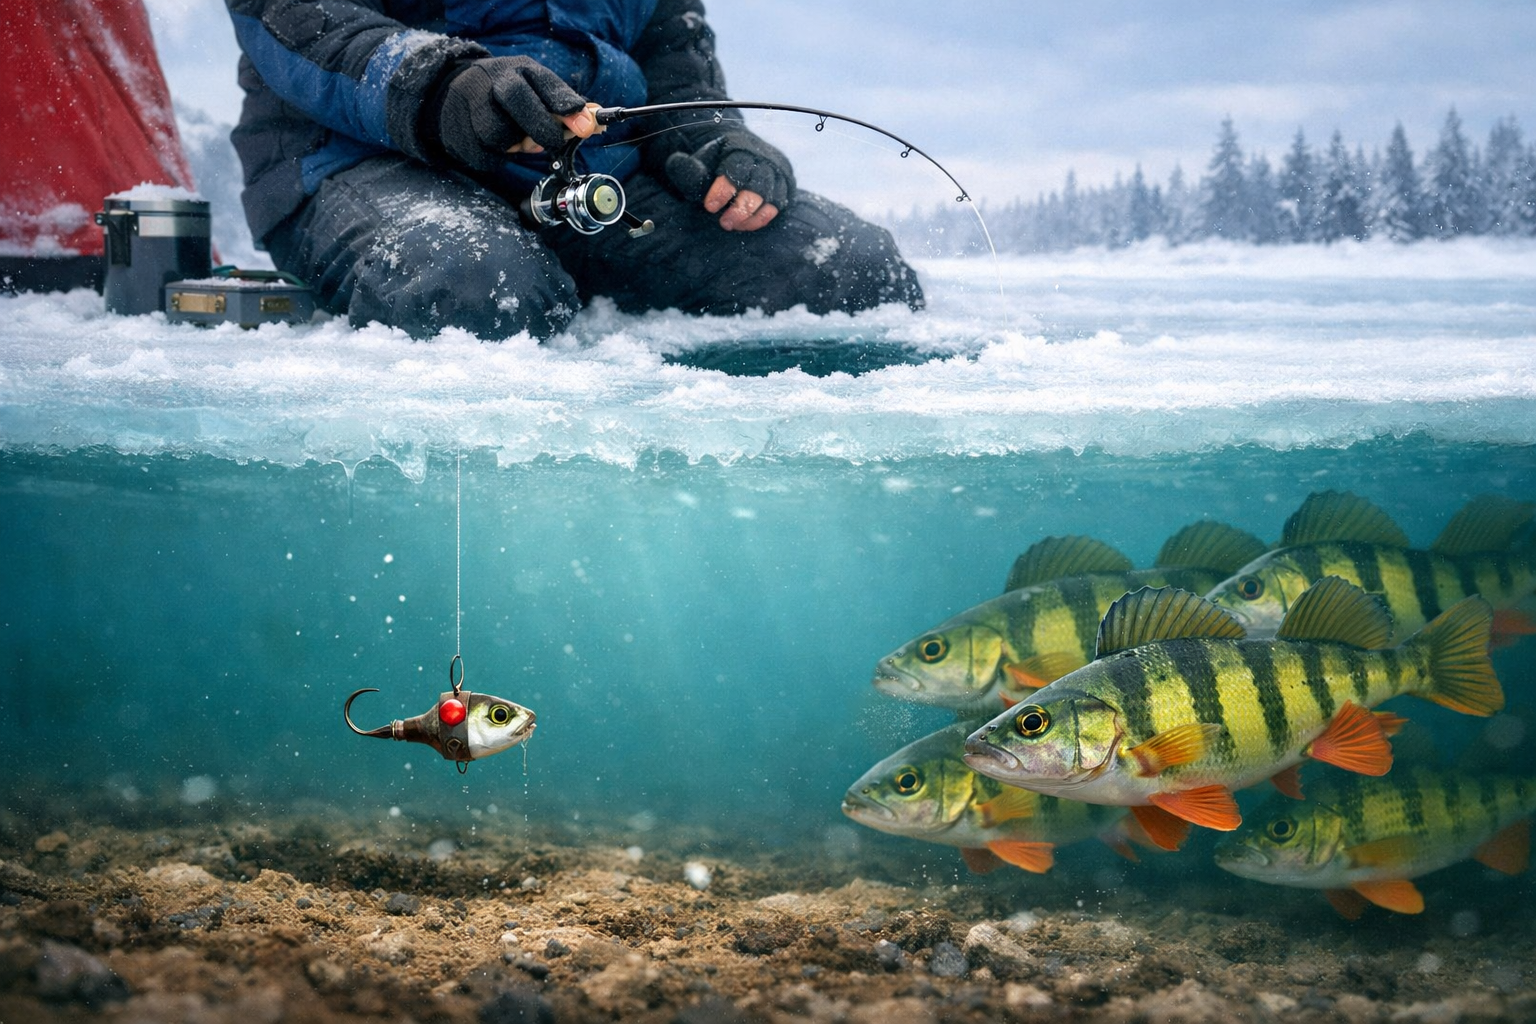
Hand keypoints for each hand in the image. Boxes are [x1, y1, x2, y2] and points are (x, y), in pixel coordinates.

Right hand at [434, 56, 589, 169]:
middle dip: (542, 127)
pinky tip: (497, 144)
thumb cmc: (506, 95)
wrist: (453, 95)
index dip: (566, 104)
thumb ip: (563, 106)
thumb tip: (597, 123)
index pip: (544, 82)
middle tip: (553, 142)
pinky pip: (489, 154)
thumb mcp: (533, 89)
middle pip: (519, 101)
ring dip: (517, 144)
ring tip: (516, 137)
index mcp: (518, 69)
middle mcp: (493, 82)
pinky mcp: (462, 133)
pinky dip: (499, 155)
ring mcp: (472, 106)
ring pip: (503, 134)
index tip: (587, 125)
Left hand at [664, 131, 794, 231]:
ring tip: (733, 225)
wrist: (742, 156)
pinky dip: (761, 219)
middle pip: (757, 187)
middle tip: (724, 223)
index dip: (724, 190)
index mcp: (740, 147)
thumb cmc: (715, 164)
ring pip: (770, 199)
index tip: (709, 207)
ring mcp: (777, 173)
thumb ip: (687, 167)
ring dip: (751, 217)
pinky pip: (777, 207)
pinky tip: (745, 225)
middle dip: (740, 209)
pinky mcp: (784, 187)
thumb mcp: (699, 162)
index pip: (736, 168)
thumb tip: (676, 162)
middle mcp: (763, 158)